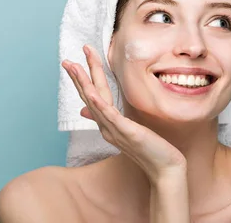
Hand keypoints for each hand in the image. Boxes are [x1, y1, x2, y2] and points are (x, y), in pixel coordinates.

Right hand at [61, 44, 186, 182]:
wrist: (164, 169)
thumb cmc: (149, 148)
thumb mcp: (126, 129)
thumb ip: (108, 118)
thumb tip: (87, 109)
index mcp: (107, 123)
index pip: (92, 97)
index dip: (82, 80)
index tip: (75, 62)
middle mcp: (106, 126)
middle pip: (89, 97)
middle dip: (78, 77)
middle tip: (66, 60)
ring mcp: (114, 130)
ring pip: (95, 102)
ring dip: (84, 84)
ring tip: (75, 67)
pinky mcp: (127, 132)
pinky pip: (111, 117)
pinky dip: (99, 105)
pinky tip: (92, 94)